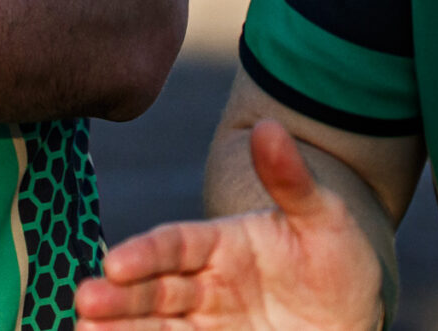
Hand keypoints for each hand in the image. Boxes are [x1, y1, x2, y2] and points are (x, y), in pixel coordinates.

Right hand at [76, 122, 385, 329]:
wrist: (354, 319)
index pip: (174, 244)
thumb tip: (268, 126)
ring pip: (155, 324)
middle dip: (118, 297)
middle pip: (153, 288)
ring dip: (120, 328)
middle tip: (85, 301)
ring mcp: (208, 322)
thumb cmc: (339, 263)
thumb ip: (291, 180)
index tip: (116, 263)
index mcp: (221, 243)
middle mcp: (206, 283)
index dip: (145, 252)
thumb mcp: (325, 219)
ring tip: (84, 330)